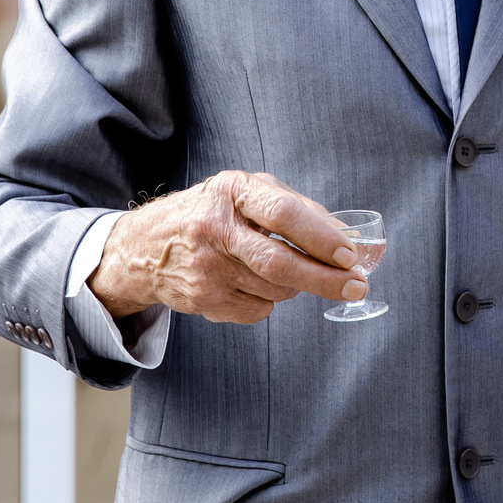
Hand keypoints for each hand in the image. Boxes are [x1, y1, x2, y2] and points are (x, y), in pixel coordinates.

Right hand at [89, 171, 368, 324]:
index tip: (350, 254)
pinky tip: (255, 284)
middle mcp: (214, 229)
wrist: (145, 246)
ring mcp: (206, 268)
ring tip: (291, 273)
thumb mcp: (247, 194)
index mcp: (231, 192)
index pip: (283, 214)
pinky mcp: (202, 299)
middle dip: (326, 278)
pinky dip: (270, 301)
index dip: (321, 236)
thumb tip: (347, 236)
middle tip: (357, 286)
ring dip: (297, 287)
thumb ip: (296, 208)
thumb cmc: (213, 213)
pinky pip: (257, 310)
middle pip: (280, 263)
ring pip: (275, 290)